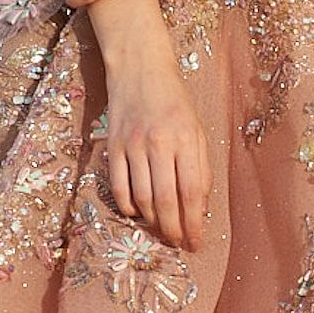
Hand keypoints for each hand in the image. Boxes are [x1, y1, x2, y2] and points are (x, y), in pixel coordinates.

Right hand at [101, 53, 211, 250]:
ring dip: (153, 221)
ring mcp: (133, 146)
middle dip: (173, 230)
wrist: (139, 68)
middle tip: (178, 244)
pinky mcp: (113, 146)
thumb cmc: (174, 101)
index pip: (192, 192)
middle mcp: (159, 144)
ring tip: (161, 230)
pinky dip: (127, 206)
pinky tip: (137, 212)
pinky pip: (118, 186)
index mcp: (186, 140)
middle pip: (167, 201)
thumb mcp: (197, 129)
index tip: (196, 242)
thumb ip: (201, 167)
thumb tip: (199, 207)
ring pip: (142, 197)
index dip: (194, 223)